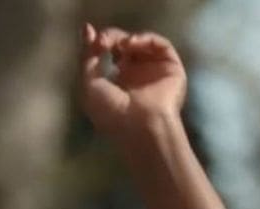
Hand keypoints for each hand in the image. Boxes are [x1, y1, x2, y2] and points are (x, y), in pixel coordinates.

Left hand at [79, 24, 186, 138]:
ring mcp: (154, 71)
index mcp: (118, 83)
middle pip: (125, 44)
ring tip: (120, 44)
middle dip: (112, 37)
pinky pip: (160, 44)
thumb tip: (88, 30)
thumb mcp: (90, 86)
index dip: (101, 43)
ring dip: (127, 38)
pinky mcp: (171, 67)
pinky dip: (145, 39)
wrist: (140, 127)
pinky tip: (132, 44)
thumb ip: (87, 59)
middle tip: (105, 40)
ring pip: (142, 43)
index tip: (93, 38)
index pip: (110, 54)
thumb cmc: (113, 114)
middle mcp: (136, 76)